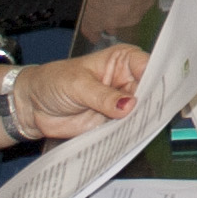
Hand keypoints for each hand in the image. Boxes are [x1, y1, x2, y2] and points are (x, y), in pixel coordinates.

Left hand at [20, 42, 146, 137]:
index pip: (148, 66)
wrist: (33, 107)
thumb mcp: (78, 85)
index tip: (163, 92)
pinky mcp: (113, 123)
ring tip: (143, 128)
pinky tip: (133, 137)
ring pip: (140, 112)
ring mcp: (120, 103)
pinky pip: (127, 129)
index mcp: (122, 60)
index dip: (158, 78)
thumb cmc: (52, 83)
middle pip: (150, 91)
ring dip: (142, 121)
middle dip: (152, 103)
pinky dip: (129, 134)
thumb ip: (104, 96)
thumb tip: (129, 105)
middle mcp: (126, 80)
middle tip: (155, 115)